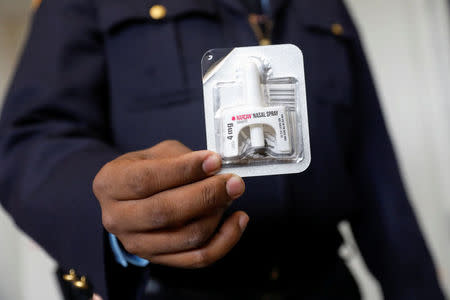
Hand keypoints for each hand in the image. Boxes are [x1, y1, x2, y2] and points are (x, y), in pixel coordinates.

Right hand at [93, 140, 247, 267]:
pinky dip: (225, 240)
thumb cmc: (146, 170)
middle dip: (206, 195)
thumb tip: (214, 168)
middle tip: (233, 181)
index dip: (184, 170)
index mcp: (110, 184)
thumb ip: (182, 158)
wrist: (131, 198)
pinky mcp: (159, 260)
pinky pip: (198, 258)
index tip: (214, 161)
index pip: (146, 179)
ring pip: (186, 237)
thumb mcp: (156, 153)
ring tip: (232, 194)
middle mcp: (117, 218)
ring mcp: (137, 244)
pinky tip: (237, 220)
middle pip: (165, 212)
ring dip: (217, 214)